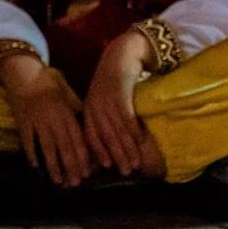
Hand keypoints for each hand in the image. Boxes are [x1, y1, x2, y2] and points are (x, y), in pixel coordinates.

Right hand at [0, 54, 90, 187]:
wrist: (25, 75)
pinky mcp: (23, 122)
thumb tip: (92, 132)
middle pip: (64, 146)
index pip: (78, 139)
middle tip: (75, 183)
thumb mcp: (69, 98)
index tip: (87, 173)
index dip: (83, 157)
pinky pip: (28, 141)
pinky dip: (31, 154)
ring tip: (58, 180)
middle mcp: (54, 120)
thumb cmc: (49, 87)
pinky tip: (36, 167)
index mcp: (67, 115)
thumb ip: (79, 114)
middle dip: (70, 166)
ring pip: (47, 146)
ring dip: (53, 165)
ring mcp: (37, 122)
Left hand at [82, 31, 155, 176]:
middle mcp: (94, 106)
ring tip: (135, 163)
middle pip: (104, 136)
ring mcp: (105, 100)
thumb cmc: (113, 82)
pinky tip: (139, 142)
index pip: (90, 136)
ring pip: (115, 129)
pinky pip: (126, 115)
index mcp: (88, 110)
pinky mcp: (118, 93)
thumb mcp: (103, 101)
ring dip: (126, 148)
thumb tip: (111, 143)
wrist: (120, 56)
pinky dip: (132, 130)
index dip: (98, 153)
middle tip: (125, 172)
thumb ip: (104, 119)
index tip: (107, 168)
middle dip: (115, 156)